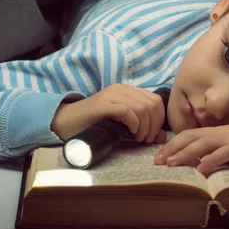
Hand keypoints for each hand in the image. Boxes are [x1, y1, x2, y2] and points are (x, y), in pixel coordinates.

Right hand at [51, 84, 166, 142]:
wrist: (66, 122)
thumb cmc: (94, 124)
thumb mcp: (122, 126)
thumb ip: (141, 128)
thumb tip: (162, 136)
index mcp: (128, 91)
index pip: (156, 100)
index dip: (160, 119)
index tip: (153, 135)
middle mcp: (122, 89)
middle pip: (152, 104)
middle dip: (154, 125)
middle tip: (146, 139)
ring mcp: (112, 95)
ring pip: (142, 107)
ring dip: (145, 127)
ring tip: (138, 139)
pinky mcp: (103, 104)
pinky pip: (128, 111)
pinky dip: (134, 124)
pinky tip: (131, 132)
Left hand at [153, 125, 228, 175]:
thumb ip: (214, 153)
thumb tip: (194, 163)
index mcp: (218, 131)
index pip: (190, 134)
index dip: (173, 144)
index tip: (159, 156)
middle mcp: (222, 132)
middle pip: (191, 136)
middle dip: (172, 148)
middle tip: (158, 161)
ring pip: (203, 143)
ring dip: (185, 154)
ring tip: (172, 164)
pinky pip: (223, 153)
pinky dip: (210, 160)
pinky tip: (200, 169)